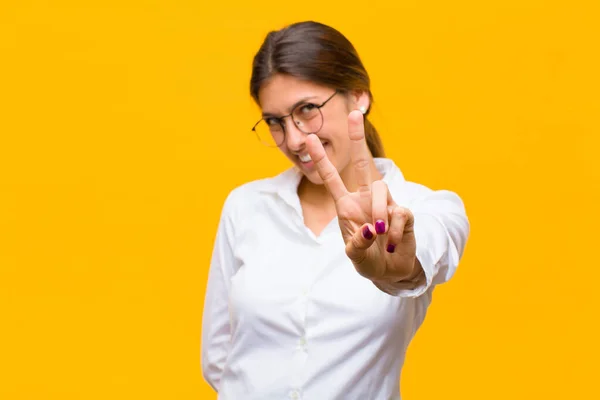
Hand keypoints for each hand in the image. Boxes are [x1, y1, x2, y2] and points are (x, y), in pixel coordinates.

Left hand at [305, 110, 418, 282]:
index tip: (308, 139)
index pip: (332, 178)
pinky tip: (392, 242)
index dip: (321, 159)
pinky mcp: (404, 212)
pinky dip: (394, 232)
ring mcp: (385, 203)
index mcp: (347, 205)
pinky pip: (399, 213)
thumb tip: (369, 229)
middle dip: (357, 138)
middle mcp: (365, 198)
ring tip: (380, 237)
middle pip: (363, 162)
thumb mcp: (355, 257)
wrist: (391, 271)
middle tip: (354, 113)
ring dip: (379, 216)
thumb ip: (357, 245)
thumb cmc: (368, 260)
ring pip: (381, 192)